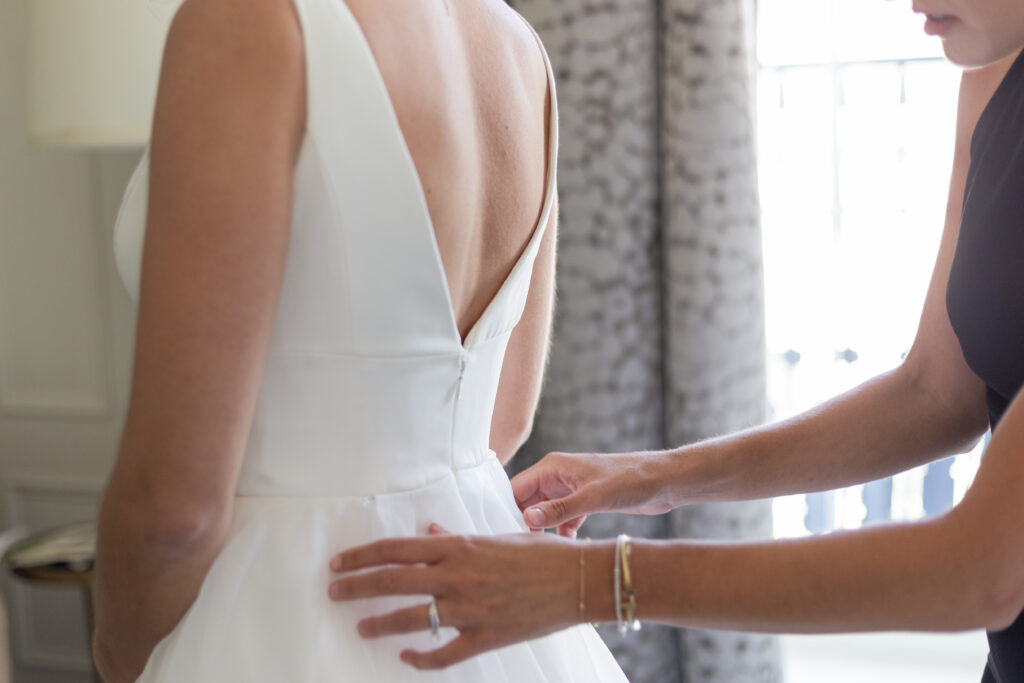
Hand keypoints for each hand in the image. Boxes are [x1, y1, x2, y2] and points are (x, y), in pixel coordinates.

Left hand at [327, 525, 583, 668]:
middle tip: (332, 593)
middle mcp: (457, 576)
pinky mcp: (484, 636)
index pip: (395, 550)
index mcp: (458, 548)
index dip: (361, 557)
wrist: (578, 579)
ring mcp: (469, 608)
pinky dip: (420, 658)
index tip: (338, 563)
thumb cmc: (539, 554)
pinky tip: (405, 658)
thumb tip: (428, 537)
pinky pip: (442, 653)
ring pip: (409, 619)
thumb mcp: (495, 538)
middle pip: (391, 581)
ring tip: (359, 627)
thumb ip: (457, 540)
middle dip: (355, 587)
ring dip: (378, 624)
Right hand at [511, 450, 672, 536]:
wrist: (664, 481)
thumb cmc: (631, 479)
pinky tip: (566, 549)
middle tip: (522, 550)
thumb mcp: (593, 497)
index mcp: (552, 467)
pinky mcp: (584, 503)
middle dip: (524, 524)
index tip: (504, 535)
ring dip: (544, 532)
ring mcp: (570, 490)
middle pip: (527, 502)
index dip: (508, 510)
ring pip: (545, 513)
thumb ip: (559, 509)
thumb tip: (526, 518)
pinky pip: (563, 520)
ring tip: (542, 553)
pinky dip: (562, 534)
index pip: (517, 488)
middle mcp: (557, 477)